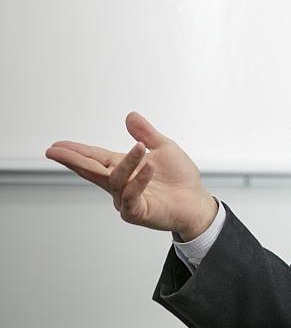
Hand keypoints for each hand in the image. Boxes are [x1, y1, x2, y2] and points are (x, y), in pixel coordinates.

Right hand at [45, 111, 217, 240]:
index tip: (56, 146)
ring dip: (127, 162)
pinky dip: (140, 180)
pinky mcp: (137, 212)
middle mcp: (120, 184)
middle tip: (55, 150)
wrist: (197, 201)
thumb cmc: (179, 178)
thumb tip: (130, 116)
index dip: (76, 151)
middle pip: (91, 171)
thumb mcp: (164, 148)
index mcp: (123, 168)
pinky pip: (133, 195)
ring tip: (140, 147)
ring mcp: (126, 199)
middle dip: (73, 160)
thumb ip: (146, 133)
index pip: (94, 158)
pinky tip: (149, 167)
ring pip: (117, 179)